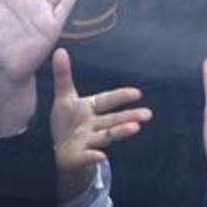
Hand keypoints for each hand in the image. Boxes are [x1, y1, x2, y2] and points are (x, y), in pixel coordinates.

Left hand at [51, 48, 150, 197]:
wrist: (60, 150)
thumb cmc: (67, 122)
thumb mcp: (64, 97)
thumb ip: (63, 75)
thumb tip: (59, 50)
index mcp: (91, 108)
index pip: (107, 100)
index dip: (121, 96)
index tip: (137, 93)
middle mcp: (94, 124)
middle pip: (113, 120)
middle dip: (129, 116)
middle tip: (147, 114)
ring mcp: (88, 141)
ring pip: (106, 136)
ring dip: (120, 132)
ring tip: (135, 129)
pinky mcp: (79, 156)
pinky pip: (86, 156)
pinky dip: (92, 156)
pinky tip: (100, 156)